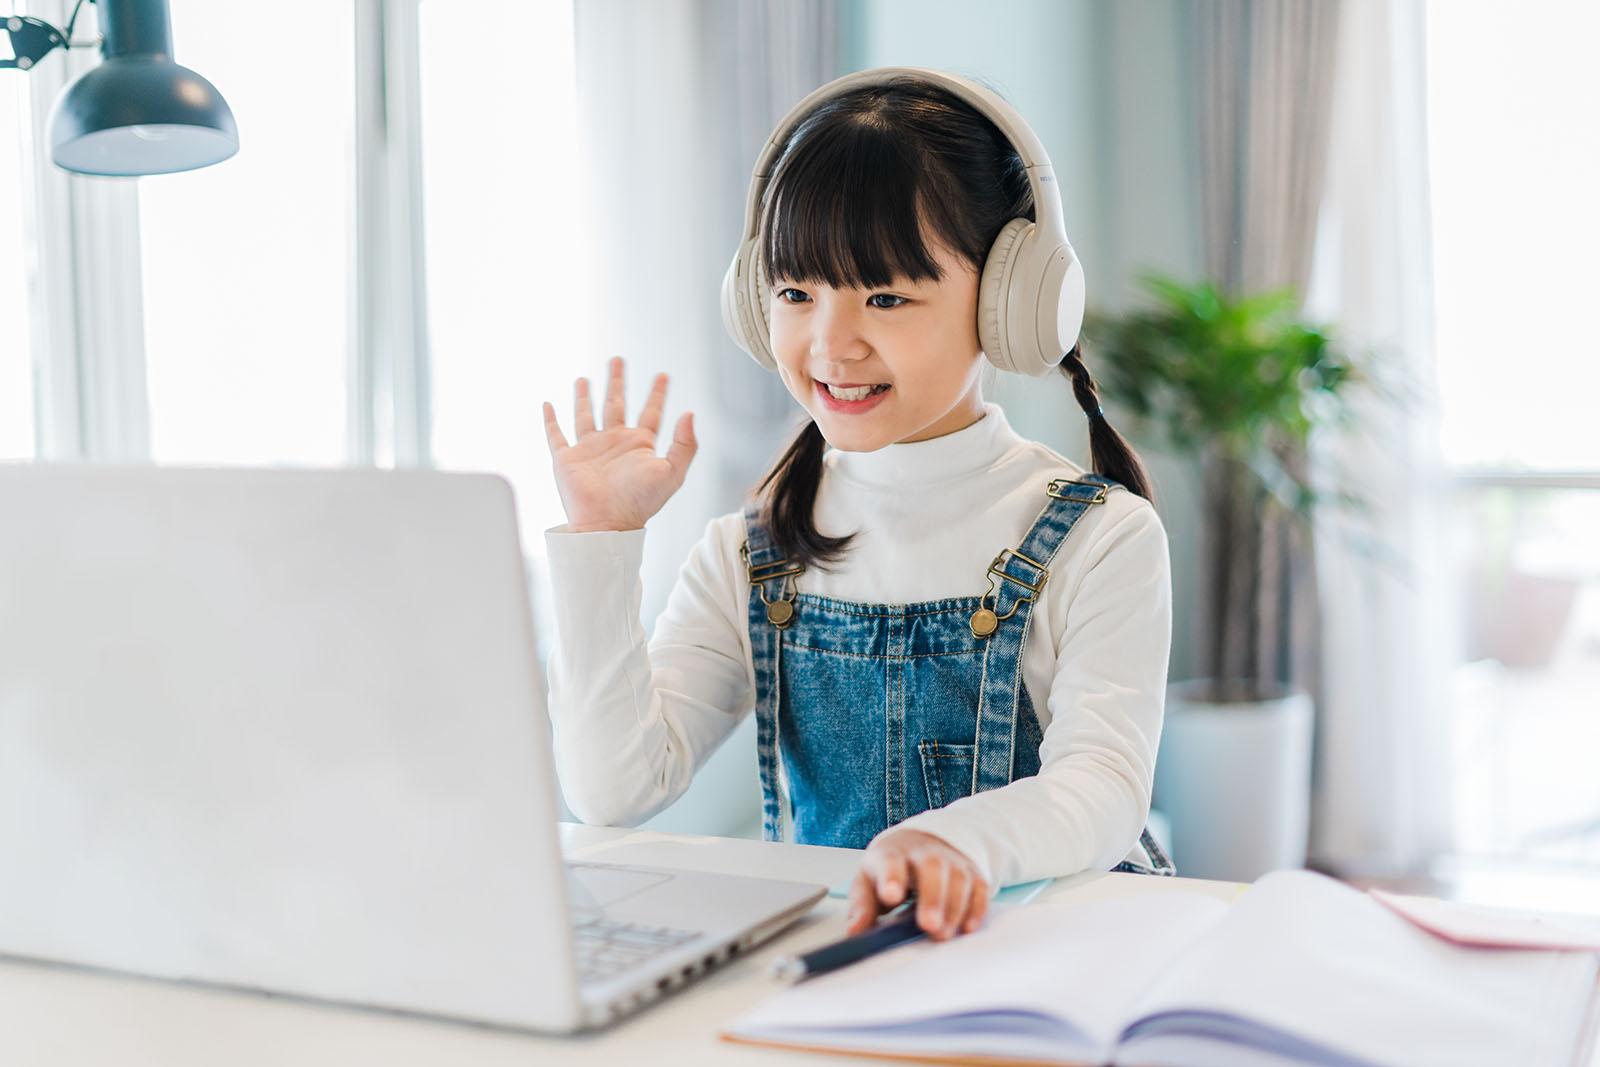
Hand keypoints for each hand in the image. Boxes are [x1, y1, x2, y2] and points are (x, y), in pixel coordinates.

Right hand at [542, 356, 696, 531]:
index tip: (662, 374)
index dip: (657, 393)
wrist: (606, 523)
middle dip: (617, 382)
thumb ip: (684, 444)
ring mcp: (590, 450)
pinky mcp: (566, 459)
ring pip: (586, 415)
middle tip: (618, 359)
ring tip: (583, 378)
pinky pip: (556, 435)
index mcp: (640, 445)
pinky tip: (547, 404)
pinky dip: (550, 420)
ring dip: (585, 396)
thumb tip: (690, 413)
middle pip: (616, 404)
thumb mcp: (672, 473)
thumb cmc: (640, 502)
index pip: (651, 412)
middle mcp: (615, 443)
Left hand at [846, 827, 990, 940]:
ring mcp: (951, 861)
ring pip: (958, 878)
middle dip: (932, 897)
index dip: (891, 878)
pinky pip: (979, 887)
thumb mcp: (868, 881)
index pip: (890, 861)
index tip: (891, 896)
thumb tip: (855, 932)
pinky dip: (976, 908)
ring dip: (954, 908)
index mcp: (892, 855)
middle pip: (932, 868)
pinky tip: (967, 928)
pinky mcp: (972, 872)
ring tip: (943, 935)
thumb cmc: (891, 869)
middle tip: (929, 926)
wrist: (922, 842)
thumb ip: (862, 906)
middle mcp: (924, 853)